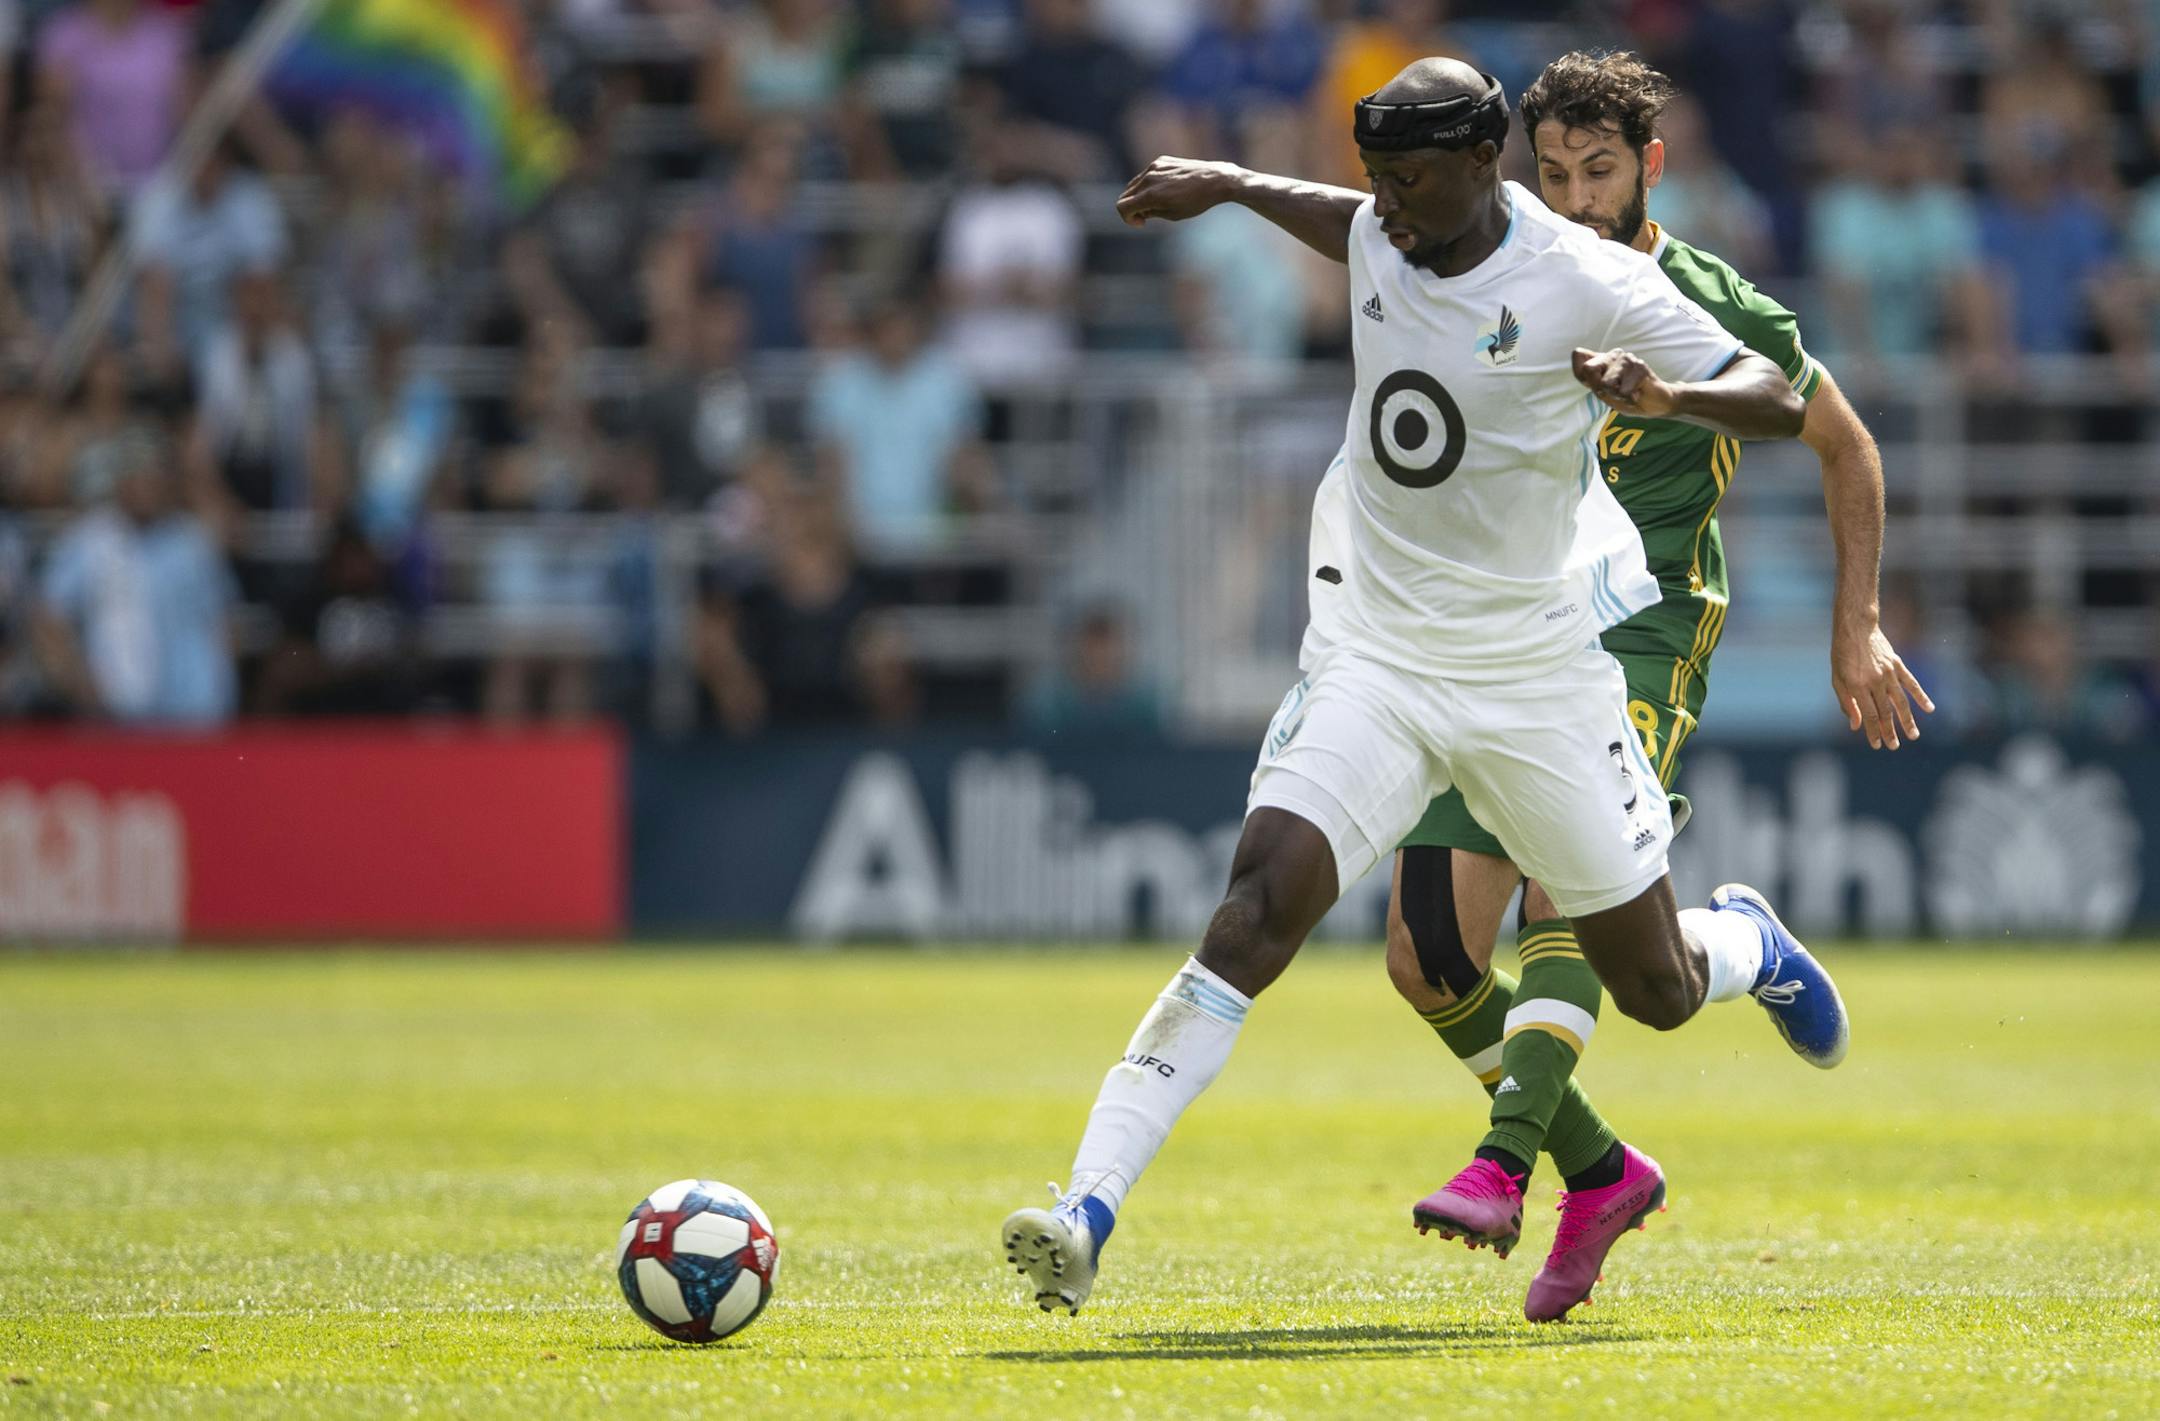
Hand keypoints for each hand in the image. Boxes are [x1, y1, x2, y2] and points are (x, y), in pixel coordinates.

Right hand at [1116, 157, 1242, 226]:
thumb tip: (1138, 210)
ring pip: (1134, 184)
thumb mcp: (1173, 214)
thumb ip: (1151, 212)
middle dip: (1133, 208)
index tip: (1142, 223)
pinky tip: (1166, 189)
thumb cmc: (1197, 201)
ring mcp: (1154, 167)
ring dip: (1140, 196)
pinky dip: (1149, 184)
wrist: (1216, 180)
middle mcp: (1149, 178)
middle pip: (1126, 195)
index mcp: (1151, 195)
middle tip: (1149, 215)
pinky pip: (1146, 174)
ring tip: (1158, 203)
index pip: (1122, 207)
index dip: (1127, 219)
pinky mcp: (1161, 160)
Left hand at [1572, 347, 1677, 417]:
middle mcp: (1613, 355)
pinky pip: (1623, 390)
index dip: (1582, 376)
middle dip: (1599, 387)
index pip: (1579, 354)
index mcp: (1602, 359)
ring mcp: (1627, 358)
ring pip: (1606, 383)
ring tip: (1628, 392)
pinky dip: (1629, 398)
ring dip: (1617, 395)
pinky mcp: (1640, 366)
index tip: (1598, 385)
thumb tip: (1579, 357)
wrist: (1656, 404)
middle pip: (1588, 369)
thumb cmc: (1627, 397)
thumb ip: (1590, 378)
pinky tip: (1637, 393)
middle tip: (1615, 391)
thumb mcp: (1603, 393)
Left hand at [1832, 621, 1934, 749]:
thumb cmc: (1842, 655)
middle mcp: (1874, 682)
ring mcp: (1888, 673)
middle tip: (1894, 746)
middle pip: (1885, 712)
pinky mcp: (1898, 665)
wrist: (1856, 628)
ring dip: (1907, 720)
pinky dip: (1921, 697)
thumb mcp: (1837, 679)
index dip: (1873, 732)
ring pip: (1901, 702)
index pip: (1868, 715)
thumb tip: (1855, 726)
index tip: (1877, 745)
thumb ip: (1846, 703)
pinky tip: (1929, 709)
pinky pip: (1912, 684)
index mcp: (1857, 686)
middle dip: (1890, 731)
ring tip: (1914, 735)